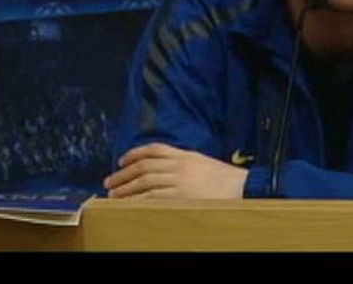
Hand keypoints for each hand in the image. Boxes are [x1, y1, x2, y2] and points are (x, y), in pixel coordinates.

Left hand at [104, 143, 247, 199]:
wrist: (243, 188)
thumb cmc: (226, 180)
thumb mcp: (204, 164)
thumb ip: (185, 163)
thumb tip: (164, 170)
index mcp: (186, 155)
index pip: (155, 149)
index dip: (135, 153)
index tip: (121, 160)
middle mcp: (180, 165)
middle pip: (144, 166)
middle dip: (123, 174)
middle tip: (109, 182)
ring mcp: (180, 180)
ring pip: (144, 181)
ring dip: (126, 188)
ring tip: (113, 196)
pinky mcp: (181, 196)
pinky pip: (152, 197)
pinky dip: (136, 200)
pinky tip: (127, 205)